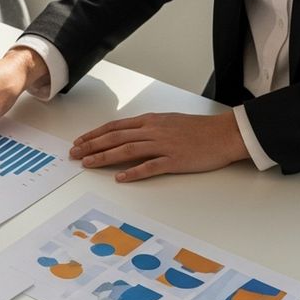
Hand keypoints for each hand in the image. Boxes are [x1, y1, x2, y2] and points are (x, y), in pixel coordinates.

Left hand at [70, 111, 249, 181]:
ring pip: (127, 150)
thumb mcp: (168, 122)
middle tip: (74, 154)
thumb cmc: (198, 129)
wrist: (225, 133)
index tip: (79, 142)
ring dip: (105, 157)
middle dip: (91, 146)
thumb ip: (147, 128)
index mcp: (150, 121)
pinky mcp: (175, 160)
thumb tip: (126, 134)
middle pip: (115, 137)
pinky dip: (134, 172)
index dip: (94, 134)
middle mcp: (153, 131)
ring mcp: (164, 145)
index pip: (114, 126)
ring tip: (88, 164)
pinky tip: (120, 178)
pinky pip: (151, 166)